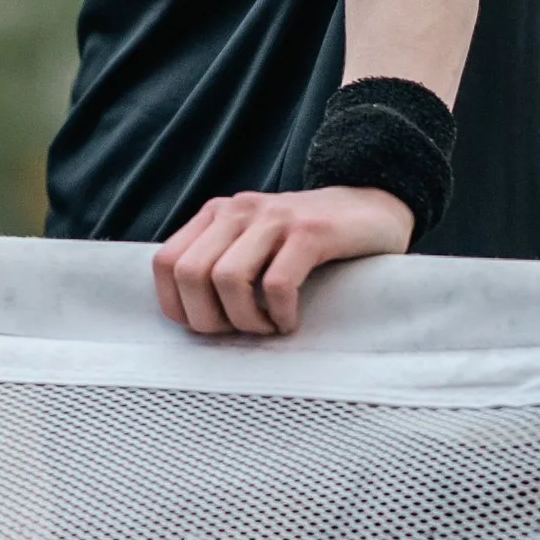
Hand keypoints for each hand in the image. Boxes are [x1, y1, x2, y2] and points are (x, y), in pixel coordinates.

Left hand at [154, 186, 414, 341]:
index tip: (210, 327)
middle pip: (190, 274)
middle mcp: (238, 210)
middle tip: (241, 332)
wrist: (373, 206)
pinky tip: (291, 320)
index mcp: (216, 215)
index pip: (165, 263)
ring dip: (245, 320)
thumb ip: (220, 262)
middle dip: (209, 319)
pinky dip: (280, 314)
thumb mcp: (254, 242)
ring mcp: (274, 218)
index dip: (177, 306)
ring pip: (226, 279)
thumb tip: (187, 315)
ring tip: (268, 327)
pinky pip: (277, 283)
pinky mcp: (310, 232)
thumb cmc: (309, 241)